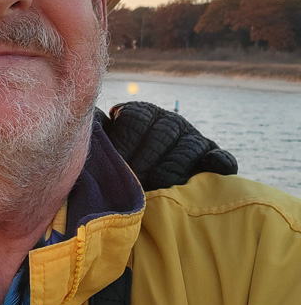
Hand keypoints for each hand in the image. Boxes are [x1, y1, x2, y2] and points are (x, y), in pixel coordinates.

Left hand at [95, 102, 236, 190]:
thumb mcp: (103, 148)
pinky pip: (220, 158)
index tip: (115, 164)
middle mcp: (168, 122)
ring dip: (173, 169)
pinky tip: (213, 170)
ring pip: (188, 148)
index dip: (123, 143)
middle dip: (145, 161)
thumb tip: (83, 131)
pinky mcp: (214, 158)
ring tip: (159, 188)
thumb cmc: (116, 168)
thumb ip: (95, 136)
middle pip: (161, 134)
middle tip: (134, 182)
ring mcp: (193, 139)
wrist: (146, 190)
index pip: (134, 118)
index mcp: (139, 114)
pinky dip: (218, 163)